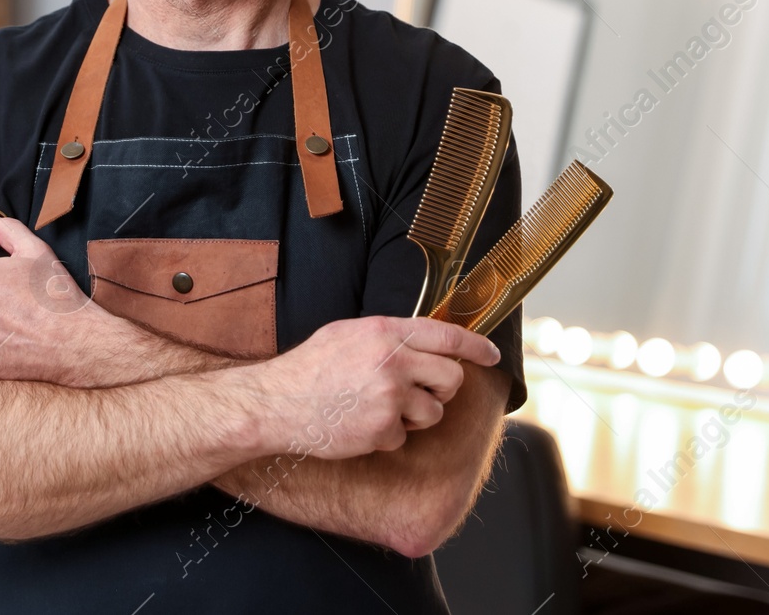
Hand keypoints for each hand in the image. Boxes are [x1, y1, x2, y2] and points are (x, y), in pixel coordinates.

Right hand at [247, 316, 500, 459]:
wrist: (277, 402)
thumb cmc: (309, 368)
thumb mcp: (347, 334)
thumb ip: (386, 336)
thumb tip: (420, 340)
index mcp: (384, 332)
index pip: (446, 334)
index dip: (475, 346)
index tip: (491, 355)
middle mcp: (392, 361)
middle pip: (451, 378)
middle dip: (443, 390)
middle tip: (422, 394)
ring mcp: (389, 396)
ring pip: (434, 412)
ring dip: (415, 417)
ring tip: (380, 410)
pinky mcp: (382, 428)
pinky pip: (404, 437)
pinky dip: (386, 437)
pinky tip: (360, 426)